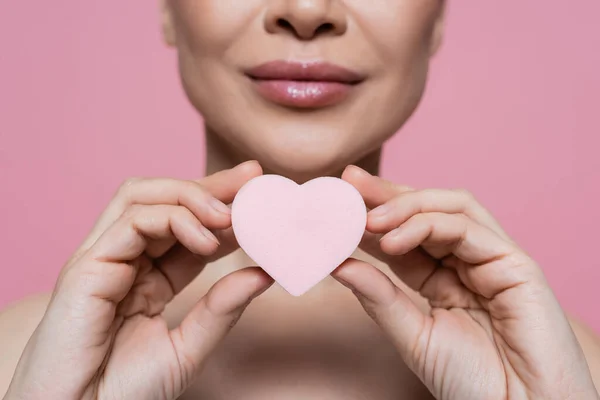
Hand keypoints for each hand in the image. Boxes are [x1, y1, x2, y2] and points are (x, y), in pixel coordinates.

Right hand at [5, 161, 272, 399]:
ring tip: (230, 214)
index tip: (259, 192)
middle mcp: (124, 259)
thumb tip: (264, 275)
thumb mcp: (188, 348)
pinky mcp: (86, 266)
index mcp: (146, 276)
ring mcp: (103, 258)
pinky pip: (130, 222)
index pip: (187, 226)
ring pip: (142, 197)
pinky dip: (172, 219)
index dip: (222, 207)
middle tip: (252, 179)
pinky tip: (206, 239)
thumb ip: (222, 310)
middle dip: (211, 186)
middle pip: (164, 200)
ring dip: (191, 196)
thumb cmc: (122, 393)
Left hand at [335, 166, 598, 398]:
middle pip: (427, 210)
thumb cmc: (472, 382)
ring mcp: (492, 259)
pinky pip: (469, 228)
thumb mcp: (412, 335)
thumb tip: (338, 265)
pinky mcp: (515, 263)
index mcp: (442, 278)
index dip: (372, 214)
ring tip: (370, 220)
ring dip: (406, 206)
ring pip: (450, 208)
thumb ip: (379, 298)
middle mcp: (467, 261)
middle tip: (350, 183)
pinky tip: (394, 240)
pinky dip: (429, 225)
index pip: (404, 233)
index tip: (339, 198)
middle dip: (387, 193)